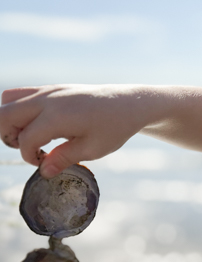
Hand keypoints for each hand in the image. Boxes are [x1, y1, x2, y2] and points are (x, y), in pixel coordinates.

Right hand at [0, 84, 149, 177]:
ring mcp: (48, 90)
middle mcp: (47, 99)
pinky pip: (21, 95)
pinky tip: (41, 126)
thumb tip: (43, 172)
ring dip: (12, 121)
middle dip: (9, 137)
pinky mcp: (52, 88)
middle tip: (33, 150)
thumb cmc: (114, 127)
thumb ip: (64, 159)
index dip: (29, 157)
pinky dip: (21, 111)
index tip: (44, 164)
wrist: (129, 103)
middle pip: (4, 115)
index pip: (25, 139)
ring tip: (34, 137)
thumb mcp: (92, 149)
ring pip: (8, 100)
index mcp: (57, 116)